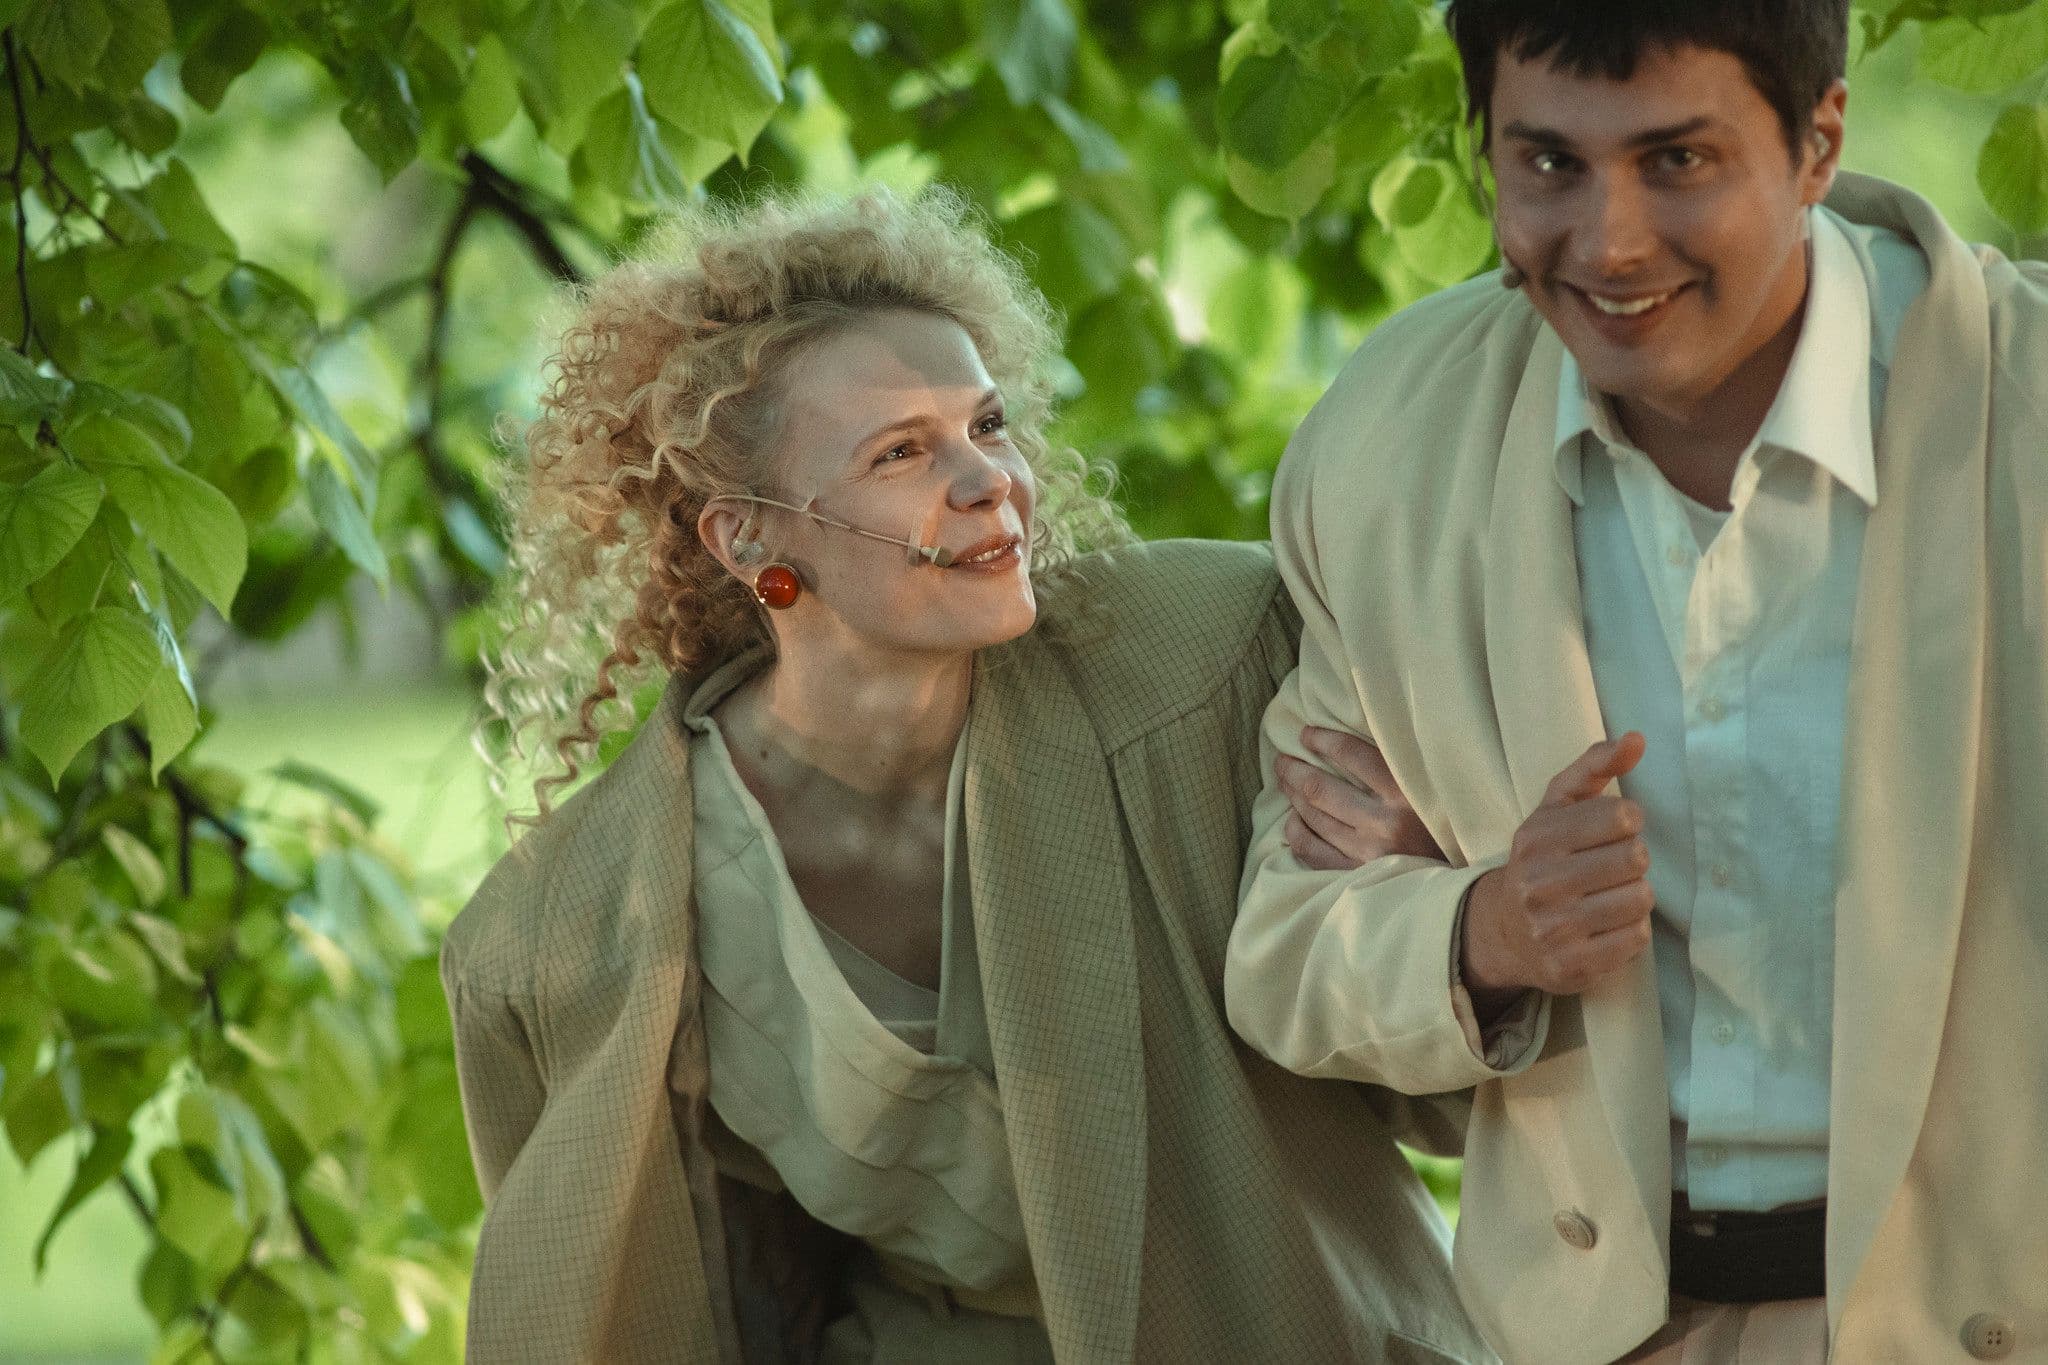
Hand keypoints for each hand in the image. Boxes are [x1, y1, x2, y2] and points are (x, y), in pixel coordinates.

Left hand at [1278, 726, 1445, 870]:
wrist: (1462, 888)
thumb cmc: (1451, 831)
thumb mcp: (1435, 792)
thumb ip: (1402, 769)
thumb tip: (1354, 745)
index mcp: (1407, 794)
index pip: (1352, 755)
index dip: (1323, 740)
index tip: (1306, 734)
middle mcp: (1385, 824)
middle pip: (1320, 788)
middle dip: (1295, 770)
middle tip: (1282, 760)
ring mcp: (1367, 854)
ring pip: (1313, 818)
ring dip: (1292, 796)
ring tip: (1285, 783)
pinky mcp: (1357, 878)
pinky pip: (1312, 852)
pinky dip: (1297, 833)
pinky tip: (1294, 822)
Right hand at [1462, 733, 1653, 999]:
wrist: (1502, 930)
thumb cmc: (1542, 859)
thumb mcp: (1556, 807)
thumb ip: (1594, 767)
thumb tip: (1637, 738)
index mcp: (1536, 837)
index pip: (1622, 817)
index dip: (1628, 822)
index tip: (1613, 831)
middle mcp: (1540, 883)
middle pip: (1635, 859)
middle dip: (1633, 860)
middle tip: (1614, 866)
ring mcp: (1554, 928)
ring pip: (1640, 899)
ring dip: (1636, 895)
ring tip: (1611, 895)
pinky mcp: (1571, 965)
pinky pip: (1635, 940)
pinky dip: (1632, 930)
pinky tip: (1608, 924)